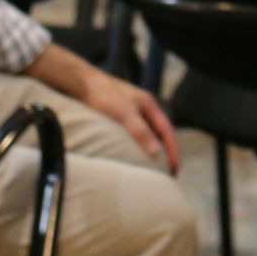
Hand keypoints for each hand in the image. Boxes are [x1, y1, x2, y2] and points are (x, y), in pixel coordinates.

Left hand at [66, 59, 181, 173]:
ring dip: (150, 149)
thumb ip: (141, 131)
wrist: (81, 83)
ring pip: (146, 133)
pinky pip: (132, 134)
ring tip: (152, 168)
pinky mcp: (117, 116)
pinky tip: (133, 155)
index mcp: (149, 105)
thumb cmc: (104, 95)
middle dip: (165, 151)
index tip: (175, 168)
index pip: (167, 130)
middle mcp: (142, 108)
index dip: (172, 150)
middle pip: (159, 133)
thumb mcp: (125, 113)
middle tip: (167, 172)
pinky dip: (137, 146)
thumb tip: (156, 152)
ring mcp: (130, 111)